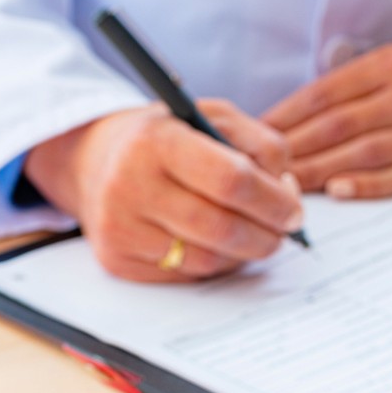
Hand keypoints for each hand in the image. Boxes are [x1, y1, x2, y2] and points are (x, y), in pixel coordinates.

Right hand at [24, 100, 304, 281]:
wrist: (96, 161)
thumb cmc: (168, 137)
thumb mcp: (212, 117)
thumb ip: (260, 143)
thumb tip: (287, 192)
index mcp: (157, 140)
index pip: (231, 180)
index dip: (273, 201)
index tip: (294, 211)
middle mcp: (130, 184)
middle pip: (221, 228)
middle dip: (266, 235)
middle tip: (283, 231)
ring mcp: (119, 228)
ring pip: (206, 260)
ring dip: (242, 254)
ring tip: (253, 235)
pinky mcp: (117, 260)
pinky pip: (184, 275)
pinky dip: (213, 264)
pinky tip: (217, 244)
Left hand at [264, 47, 391, 197]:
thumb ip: (349, 88)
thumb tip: (287, 121)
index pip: (327, 93)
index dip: (287, 115)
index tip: (255, 134)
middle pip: (340, 125)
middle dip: (295, 148)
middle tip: (259, 168)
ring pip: (363, 153)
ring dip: (319, 171)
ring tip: (284, 186)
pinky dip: (366, 186)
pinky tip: (336, 191)